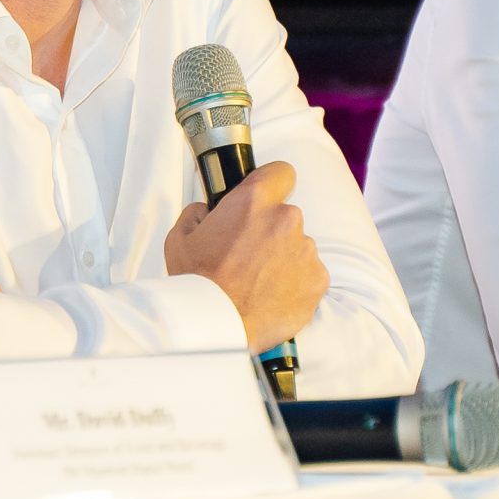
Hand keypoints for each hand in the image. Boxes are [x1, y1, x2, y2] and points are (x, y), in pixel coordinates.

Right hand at [163, 161, 327, 352]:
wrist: (217, 327)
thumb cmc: (196, 283)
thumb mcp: (180, 237)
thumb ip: (199, 213)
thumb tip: (209, 211)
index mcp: (253, 201)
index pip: (281, 171)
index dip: (272, 183)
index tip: (264, 199)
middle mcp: (285, 219)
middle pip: (286, 215)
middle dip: (270, 231)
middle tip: (247, 255)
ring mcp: (305, 250)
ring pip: (298, 246)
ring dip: (283, 259)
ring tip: (257, 282)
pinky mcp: (318, 280)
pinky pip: (309, 274)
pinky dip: (295, 284)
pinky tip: (272, 297)